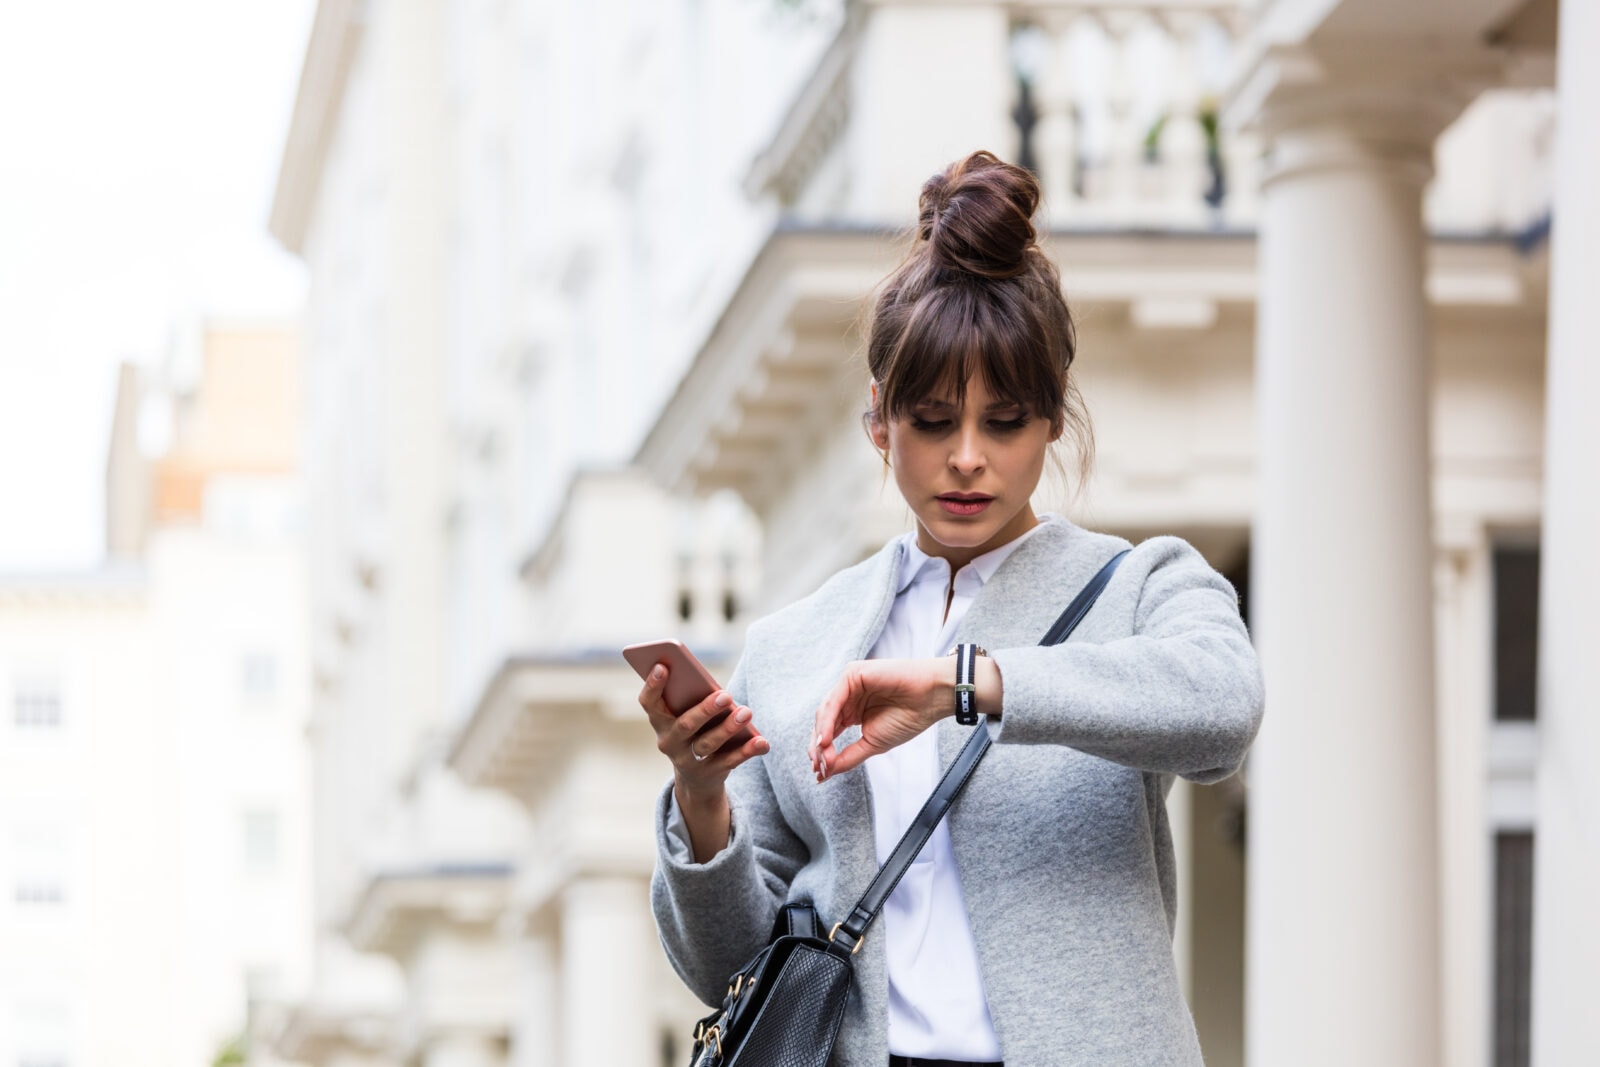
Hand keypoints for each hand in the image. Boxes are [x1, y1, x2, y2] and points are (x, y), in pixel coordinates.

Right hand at [639, 665, 769, 786]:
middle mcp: (669, 742)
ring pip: (708, 744)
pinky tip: (762, 741)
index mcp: (659, 721)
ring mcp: (688, 761)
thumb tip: (714, 686)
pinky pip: (730, 761)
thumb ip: (691, 696)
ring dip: (728, 728)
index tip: (663, 666)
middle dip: (705, 709)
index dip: (652, 685)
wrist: (695, 777)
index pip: (649, 702)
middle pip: (685, 725)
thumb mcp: (686, 713)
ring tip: (747, 712)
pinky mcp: (710, 774)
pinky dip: (747, 751)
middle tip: (726, 695)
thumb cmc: (693, 728)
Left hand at [809, 658, 954, 779]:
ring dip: (821, 737)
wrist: (931, 699)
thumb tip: (825, 774)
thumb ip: (848, 757)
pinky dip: (827, 721)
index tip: (820, 775)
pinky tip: (826, 739)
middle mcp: (847, 698)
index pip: (829, 733)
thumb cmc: (908, 718)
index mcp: (852, 712)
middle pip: (822, 723)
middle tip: (820, 768)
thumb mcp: (873, 744)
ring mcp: (848, 685)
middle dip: (818, 747)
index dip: (822, 753)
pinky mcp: (852, 674)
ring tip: (824, 758)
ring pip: (824, 712)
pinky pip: (834, 700)